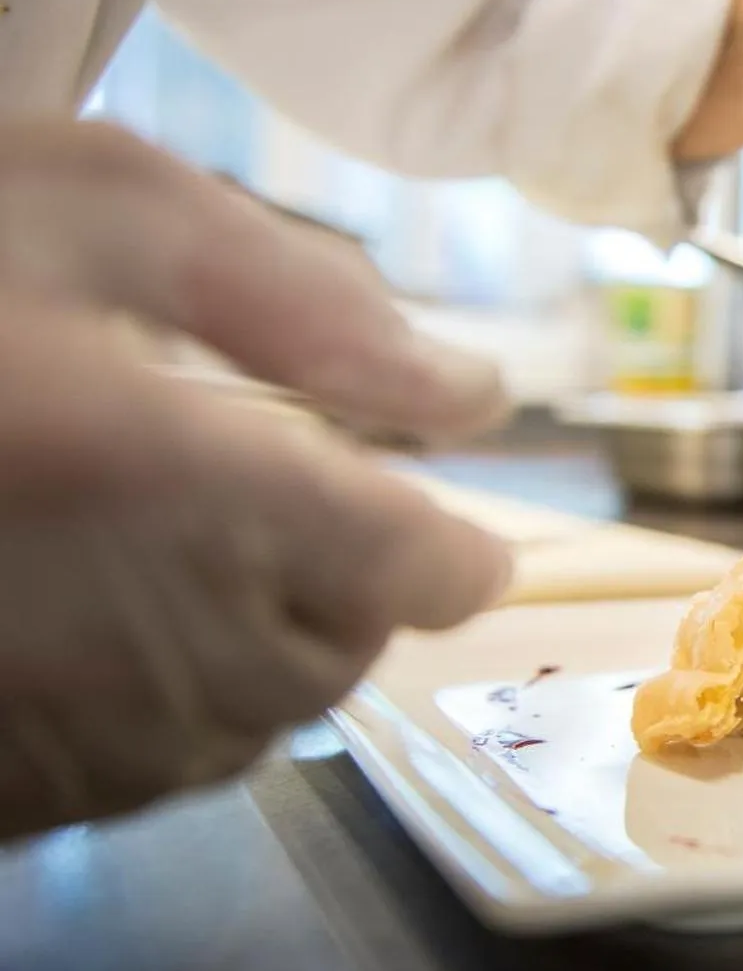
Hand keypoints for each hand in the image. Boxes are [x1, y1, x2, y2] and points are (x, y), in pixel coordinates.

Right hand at [0, 119, 512, 837]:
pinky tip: (86, 606)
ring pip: (251, 721)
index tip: (454, 530)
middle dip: (349, 580)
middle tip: (276, 492)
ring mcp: (42, 722)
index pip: (404, 565)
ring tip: (167, 538)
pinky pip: (139, 766)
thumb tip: (472, 398)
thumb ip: (306, 301)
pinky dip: (161, 693)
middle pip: (339, 652)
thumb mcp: (98, 204)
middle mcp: (116, 624)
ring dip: (261, 637)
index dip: (450, 547)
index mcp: (157, 469)